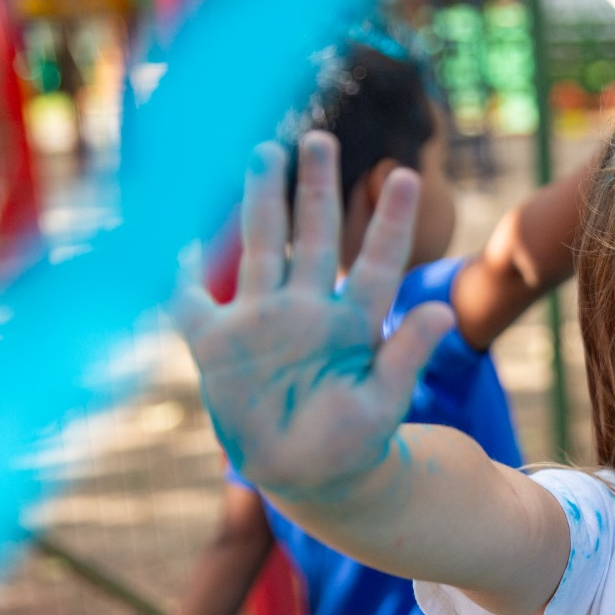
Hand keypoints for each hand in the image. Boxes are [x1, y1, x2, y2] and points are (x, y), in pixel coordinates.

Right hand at [169, 132, 454, 503]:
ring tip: (266, 151)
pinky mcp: (217, 345)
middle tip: (319, 138)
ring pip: (260, 246)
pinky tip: (172, 232)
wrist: (308, 476)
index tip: (407, 176)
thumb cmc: (353, 442)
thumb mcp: (384, 402)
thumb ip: (408, 354)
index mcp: (353, 322)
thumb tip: (442, 311)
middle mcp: (308, 310)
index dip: (392, 220)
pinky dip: (179, 271)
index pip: (377, 260)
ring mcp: (261, 321)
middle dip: (316, 187)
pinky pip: (191, 302)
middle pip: (314, 236)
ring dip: (263, 200)